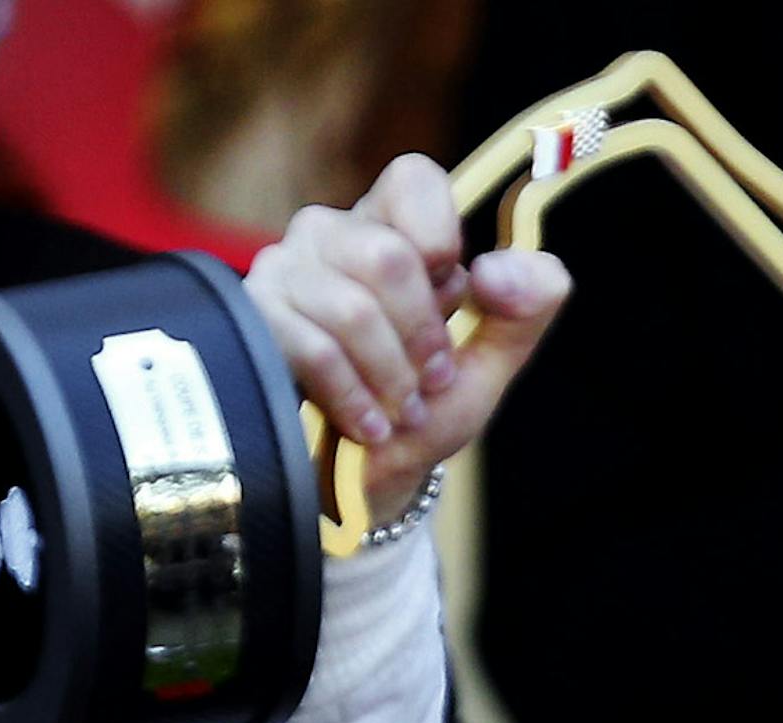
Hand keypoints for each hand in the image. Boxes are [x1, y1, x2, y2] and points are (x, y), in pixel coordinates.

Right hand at [244, 151, 570, 526]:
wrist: (369, 483)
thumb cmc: (423, 413)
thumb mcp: (489, 362)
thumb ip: (527, 306)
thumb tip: (499, 270)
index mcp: (390, 226)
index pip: (414, 179)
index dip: (442, 241)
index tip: (455, 301)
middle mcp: (331, 234)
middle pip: (388, 257)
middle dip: (423, 338)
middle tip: (431, 382)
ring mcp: (283, 271)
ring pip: (352, 308)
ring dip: (391, 376)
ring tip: (402, 411)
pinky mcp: (255, 320)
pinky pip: (314, 348)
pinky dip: (354, 398)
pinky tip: (370, 425)